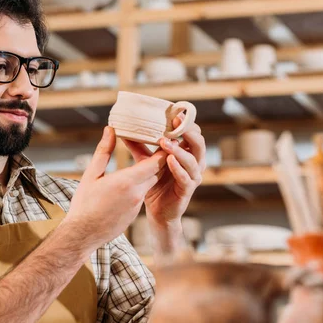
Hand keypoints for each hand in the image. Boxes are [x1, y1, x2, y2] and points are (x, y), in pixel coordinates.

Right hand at [61, 126, 167, 252]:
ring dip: (148, 174)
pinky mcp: (134, 215)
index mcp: (127, 181)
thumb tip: (110, 131)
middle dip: (157, 160)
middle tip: (157, 146)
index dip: (161, 151)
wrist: (82, 235)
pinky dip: (139, 187)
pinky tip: (128, 184)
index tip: (164, 139)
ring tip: (142, 161)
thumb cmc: (84, 204)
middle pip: (155, 173)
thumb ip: (103, 151)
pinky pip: (141, 196)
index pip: (155, 163)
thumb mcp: (91, 174)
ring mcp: (136, 206)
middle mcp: (136, 193)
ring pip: (149, 185)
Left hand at [123, 115, 205, 249]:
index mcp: (186, 153)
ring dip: (180, 149)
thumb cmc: (154, 184)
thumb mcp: (146, 162)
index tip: (175, 110)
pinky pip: (186, 178)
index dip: (185, 122)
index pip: (192, 133)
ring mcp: (193, 177)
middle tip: (175, 122)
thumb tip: (123, 130)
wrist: (157, 212)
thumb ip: (138, 146)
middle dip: (188, 131)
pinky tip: (170, 160)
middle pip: (198, 142)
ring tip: (166, 142)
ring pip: (193, 159)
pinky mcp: (187, 191)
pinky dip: (179, 168)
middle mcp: (194, 163)